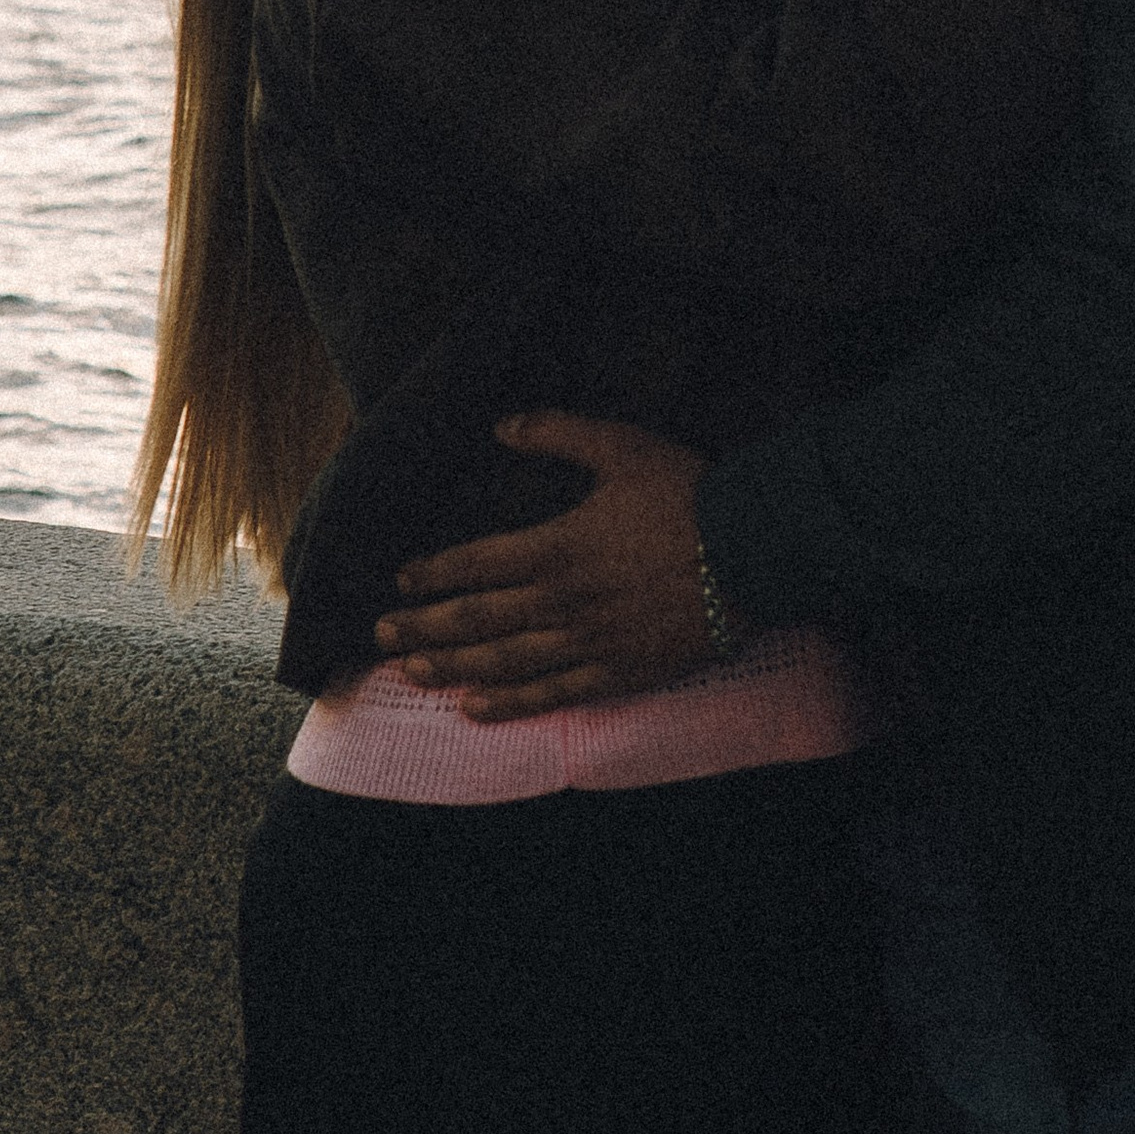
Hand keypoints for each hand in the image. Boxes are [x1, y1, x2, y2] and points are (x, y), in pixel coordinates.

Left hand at [373, 417, 712, 718]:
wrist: (752, 551)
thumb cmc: (688, 494)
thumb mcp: (623, 446)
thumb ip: (559, 431)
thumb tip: (501, 424)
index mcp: (558, 545)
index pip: (478, 563)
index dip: (434, 573)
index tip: (401, 580)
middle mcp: (563, 600)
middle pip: (478, 619)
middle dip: (425, 626)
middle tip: (382, 634)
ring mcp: (589, 641)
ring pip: (505, 661)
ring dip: (453, 667)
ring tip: (413, 671)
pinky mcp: (617, 671)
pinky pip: (553, 693)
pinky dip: (510, 703)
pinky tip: (475, 709)